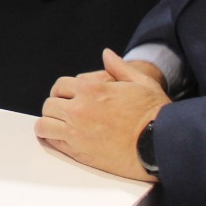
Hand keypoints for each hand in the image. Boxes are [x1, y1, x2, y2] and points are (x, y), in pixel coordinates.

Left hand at [35, 49, 169, 181]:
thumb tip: (106, 54)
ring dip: (49, 124)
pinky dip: (52, 139)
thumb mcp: (141, 83)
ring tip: (57, 127)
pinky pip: (52, 142)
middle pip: (50, 105)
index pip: (60, 86)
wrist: (160, 145)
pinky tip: (60, 139)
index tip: (66, 98)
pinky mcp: (78, 151)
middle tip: (63, 113)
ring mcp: (76, 130)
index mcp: (91, 88)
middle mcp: (79, 108)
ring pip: (44, 124)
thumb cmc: (154, 113)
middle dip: (56, 107)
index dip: (63, 91)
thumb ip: (119, 67)